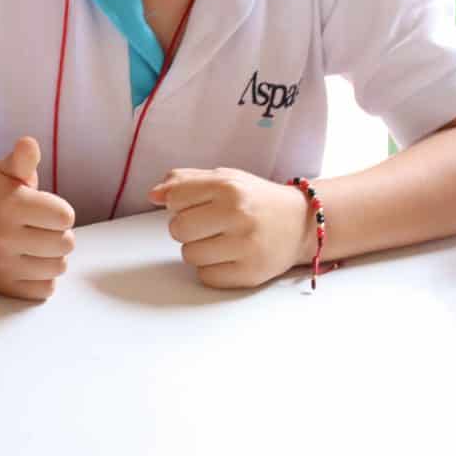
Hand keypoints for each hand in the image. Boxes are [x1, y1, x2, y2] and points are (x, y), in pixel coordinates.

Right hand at [0, 136, 75, 300]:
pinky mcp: (1, 286)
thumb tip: (28, 143)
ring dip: (52, 256)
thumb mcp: (7, 170)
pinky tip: (27, 262)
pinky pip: (46, 289)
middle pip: (66, 244)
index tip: (40, 208)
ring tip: (32, 244)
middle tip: (36, 227)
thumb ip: (22, 158)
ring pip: (59, 267)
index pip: (66, 217)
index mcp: (7, 205)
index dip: (58, 211)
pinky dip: (43, 277)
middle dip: (57, 233)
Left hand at [151, 167, 309, 288]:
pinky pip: (206, 277)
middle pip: (177, 230)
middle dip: (186, 228)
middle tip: (208, 225)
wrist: (302, 223)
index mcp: (229, 187)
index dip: (178, 203)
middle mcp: (238, 215)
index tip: (195, 204)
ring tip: (221, 240)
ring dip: (198, 249)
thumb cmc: (254, 200)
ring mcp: (246, 246)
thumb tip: (153, 195)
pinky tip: (229, 256)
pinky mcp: (251, 273)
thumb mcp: (223, 178)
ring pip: (189, 255)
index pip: (174, 198)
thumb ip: (184, 181)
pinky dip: (212, 269)